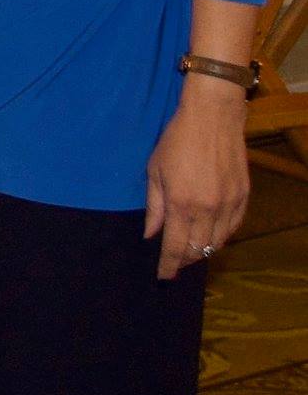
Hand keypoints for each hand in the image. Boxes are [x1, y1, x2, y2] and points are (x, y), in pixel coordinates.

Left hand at [146, 73, 250, 280]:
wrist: (212, 119)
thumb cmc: (176, 141)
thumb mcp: (154, 171)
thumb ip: (153, 206)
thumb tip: (150, 234)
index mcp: (180, 204)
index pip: (174, 246)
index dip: (168, 265)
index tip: (162, 276)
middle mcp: (206, 209)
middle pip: (197, 249)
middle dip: (183, 261)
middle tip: (173, 264)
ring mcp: (228, 204)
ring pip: (217, 242)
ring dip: (203, 252)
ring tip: (190, 254)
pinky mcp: (243, 197)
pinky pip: (232, 228)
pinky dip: (220, 238)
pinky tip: (211, 238)